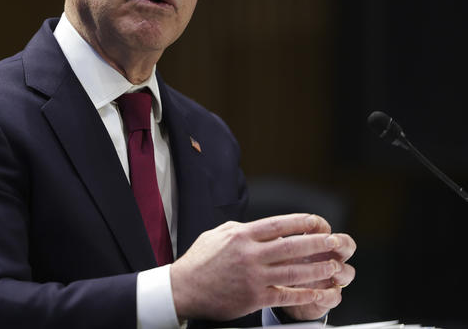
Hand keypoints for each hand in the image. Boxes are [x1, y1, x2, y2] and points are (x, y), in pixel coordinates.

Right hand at [169, 213, 355, 321]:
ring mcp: (253, 276)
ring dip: (318, 268)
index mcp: (241, 235)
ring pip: (294, 271)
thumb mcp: (216, 235)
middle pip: (292, 246)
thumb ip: (240, 229)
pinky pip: (286, 295)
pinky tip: (319, 292)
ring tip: (334, 266)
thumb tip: (259, 227)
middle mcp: (249, 254)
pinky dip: (306, 294)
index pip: (278, 225)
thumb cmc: (199, 262)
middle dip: (318, 243)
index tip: (318, 221)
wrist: (183, 289)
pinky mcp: (254, 297)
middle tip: (336, 241)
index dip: (301, 222)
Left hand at [277, 220, 355, 320]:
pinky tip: (317, 294)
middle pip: (346, 245)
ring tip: (331, 268)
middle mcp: (328, 257)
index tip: (311, 224)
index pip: (325, 228)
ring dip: (340, 269)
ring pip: (347, 272)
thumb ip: (275, 242)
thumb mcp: (275, 252)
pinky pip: (335, 296)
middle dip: (342, 243)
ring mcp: (331, 277)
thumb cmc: (278, 265)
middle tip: (332, 242)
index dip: (321, 225)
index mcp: (314, 242)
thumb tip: (269, 234)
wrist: (279, 293)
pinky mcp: (327, 297)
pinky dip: (328, 295)